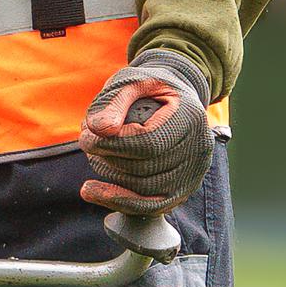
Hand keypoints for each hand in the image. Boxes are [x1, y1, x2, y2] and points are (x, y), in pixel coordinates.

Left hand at [76, 51, 211, 210]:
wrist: (175, 99)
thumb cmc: (150, 88)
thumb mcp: (132, 80)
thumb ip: (114, 101)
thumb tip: (99, 129)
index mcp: (190, 117)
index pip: (149, 143)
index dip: (112, 144)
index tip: (87, 136)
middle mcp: (199, 148)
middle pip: (146, 169)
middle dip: (107, 159)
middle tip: (86, 142)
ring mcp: (194, 172)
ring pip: (145, 190)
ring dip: (110, 178)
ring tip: (92, 158)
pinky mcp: (182, 189)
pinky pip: (149, 206)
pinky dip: (118, 202)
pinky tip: (92, 192)